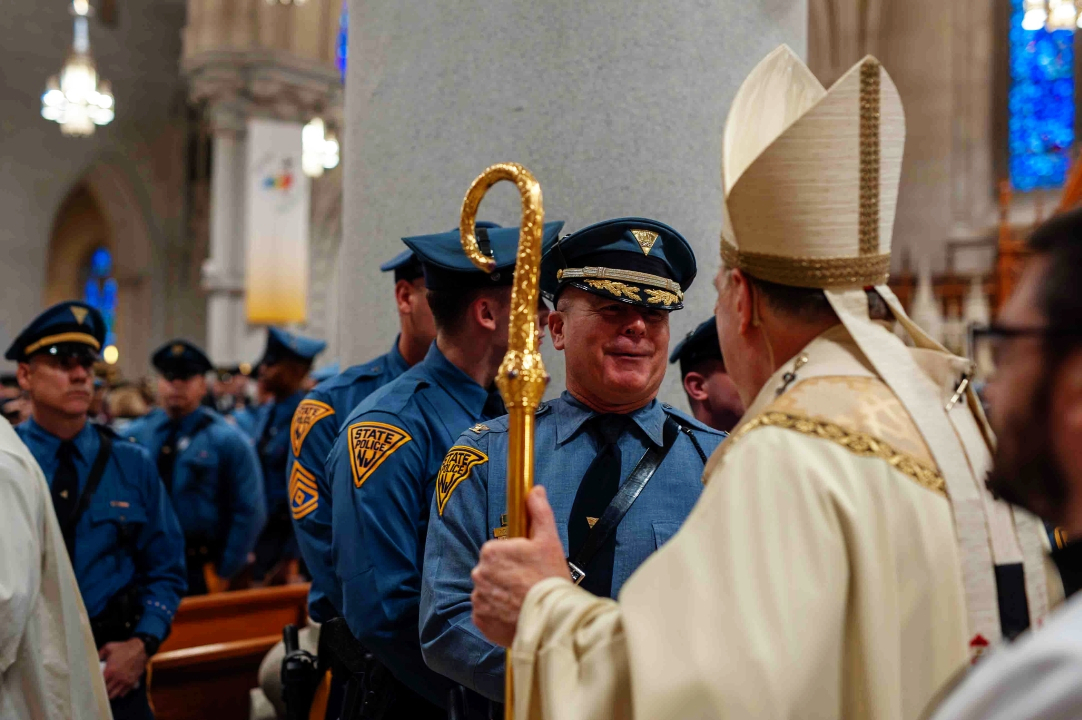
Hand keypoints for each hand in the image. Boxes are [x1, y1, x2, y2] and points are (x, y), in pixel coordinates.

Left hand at [99, 637, 147, 698]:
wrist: (142, 648)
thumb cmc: (125, 647)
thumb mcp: (109, 646)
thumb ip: (99, 653)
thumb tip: (94, 660)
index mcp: (110, 671)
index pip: (99, 684)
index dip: (96, 686)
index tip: (93, 686)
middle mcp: (117, 678)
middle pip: (106, 691)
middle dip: (102, 692)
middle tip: (99, 691)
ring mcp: (125, 681)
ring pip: (114, 694)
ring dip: (110, 694)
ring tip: (107, 693)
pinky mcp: (132, 682)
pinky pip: (123, 693)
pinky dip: (119, 693)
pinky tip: (117, 691)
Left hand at [471, 486, 568, 646]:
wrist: (550, 620)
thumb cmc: (549, 579)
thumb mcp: (549, 540)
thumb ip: (539, 512)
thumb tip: (534, 490)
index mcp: (491, 551)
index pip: (498, 551)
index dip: (515, 558)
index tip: (529, 566)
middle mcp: (478, 573)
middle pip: (492, 571)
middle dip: (507, 576)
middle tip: (528, 584)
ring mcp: (478, 598)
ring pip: (489, 592)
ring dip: (501, 595)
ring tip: (523, 601)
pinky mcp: (479, 620)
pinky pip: (486, 613)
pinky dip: (497, 614)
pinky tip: (515, 614)